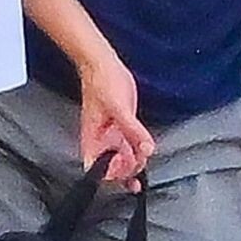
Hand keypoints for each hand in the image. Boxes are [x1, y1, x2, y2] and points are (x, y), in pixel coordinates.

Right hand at [77, 50, 154, 190]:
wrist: (104, 65)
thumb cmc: (102, 84)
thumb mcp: (119, 108)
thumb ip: (133, 131)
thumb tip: (147, 150)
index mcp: (93, 142)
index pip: (97, 171)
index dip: (110, 176)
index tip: (124, 166)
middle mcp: (102, 144)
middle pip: (113, 170)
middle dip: (127, 170)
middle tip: (140, 158)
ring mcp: (113, 137)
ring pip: (124, 160)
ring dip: (136, 162)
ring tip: (145, 151)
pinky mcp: (123, 129)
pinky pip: (132, 147)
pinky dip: (140, 151)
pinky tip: (147, 149)